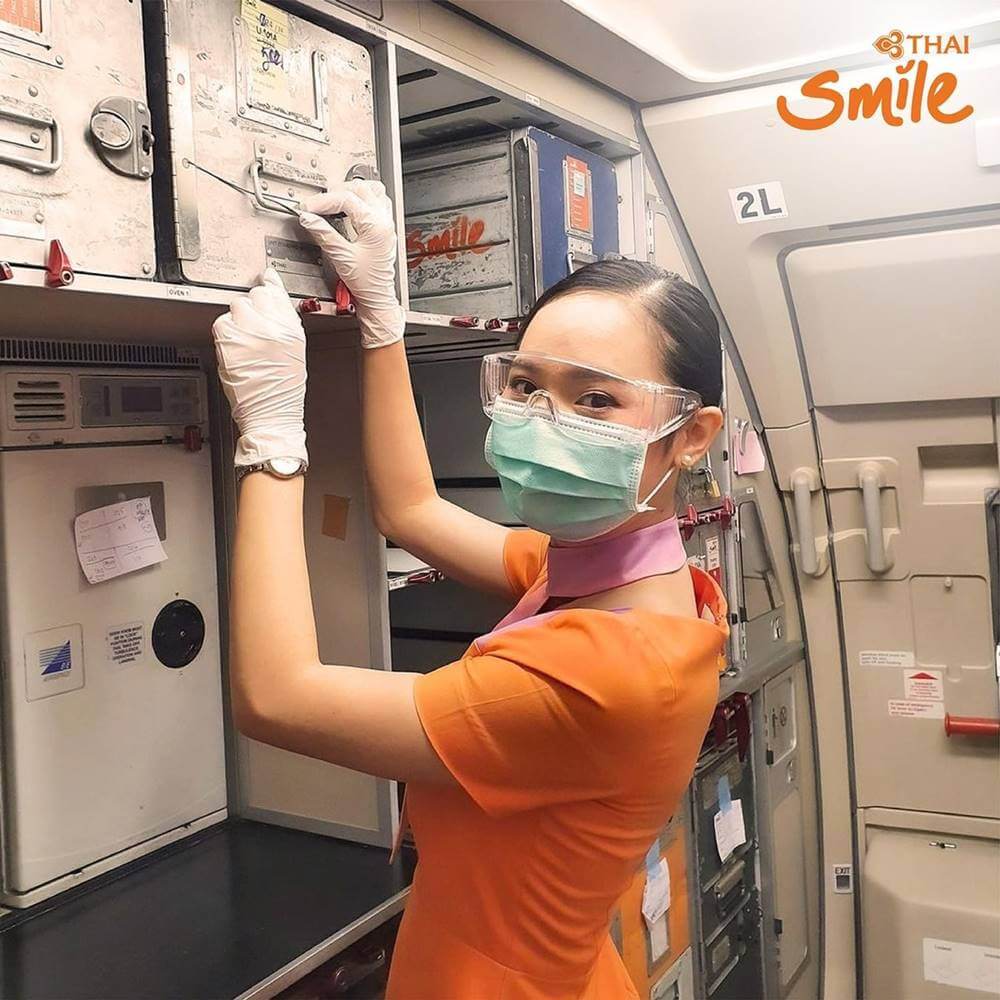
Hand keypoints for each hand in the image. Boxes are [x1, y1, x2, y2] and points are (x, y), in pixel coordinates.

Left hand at [212, 268, 307, 466]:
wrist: (271, 416)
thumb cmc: (283, 392)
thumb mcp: (294, 352)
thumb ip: (283, 325)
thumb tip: (272, 302)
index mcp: (292, 330)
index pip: (277, 292)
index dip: (269, 286)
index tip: (266, 281)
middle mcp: (272, 328)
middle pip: (255, 295)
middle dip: (253, 308)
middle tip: (253, 326)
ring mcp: (250, 333)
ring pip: (236, 306)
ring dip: (237, 320)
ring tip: (244, 341)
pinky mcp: (229, 342)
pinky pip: (221, 323)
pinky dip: (225, 334)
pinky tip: (234, 349)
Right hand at [298, 180, 404, 348]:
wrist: (377, 298)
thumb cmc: (366, 283)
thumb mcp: (341, 257)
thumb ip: (324, 234)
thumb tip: (309, 218)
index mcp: (375, 226)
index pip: (347, 199)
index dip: (324, 201)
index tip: (308, 208)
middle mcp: (384, 221)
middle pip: (360, 188)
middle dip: (337, 192)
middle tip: (319, 203)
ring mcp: (386, 224)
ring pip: (373, 190)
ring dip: (353, 191)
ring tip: (335, 199)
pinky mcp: (384, 229)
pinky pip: (378, 202)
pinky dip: (363, 199)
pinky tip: (351, 207)